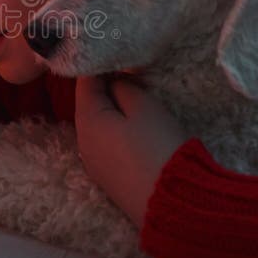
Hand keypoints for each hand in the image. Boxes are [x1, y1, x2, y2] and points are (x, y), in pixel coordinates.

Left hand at [75, 76, 187, 227]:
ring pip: (98, 124)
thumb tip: (114, 81)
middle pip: (89, 103)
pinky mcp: (108, 178)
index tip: (121, 53)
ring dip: (113, 108)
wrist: (175, 205)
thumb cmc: (159, 148)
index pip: (84, 81)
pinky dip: (116, 130)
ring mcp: (93, 162)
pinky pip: (106, 143)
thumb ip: (124, 87)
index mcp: (86, 120)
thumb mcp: (144, 107)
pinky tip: (137, 127)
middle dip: (108, 86)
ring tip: (139, 98)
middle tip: (135, 74)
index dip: (102, 63)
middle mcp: (82, 141)